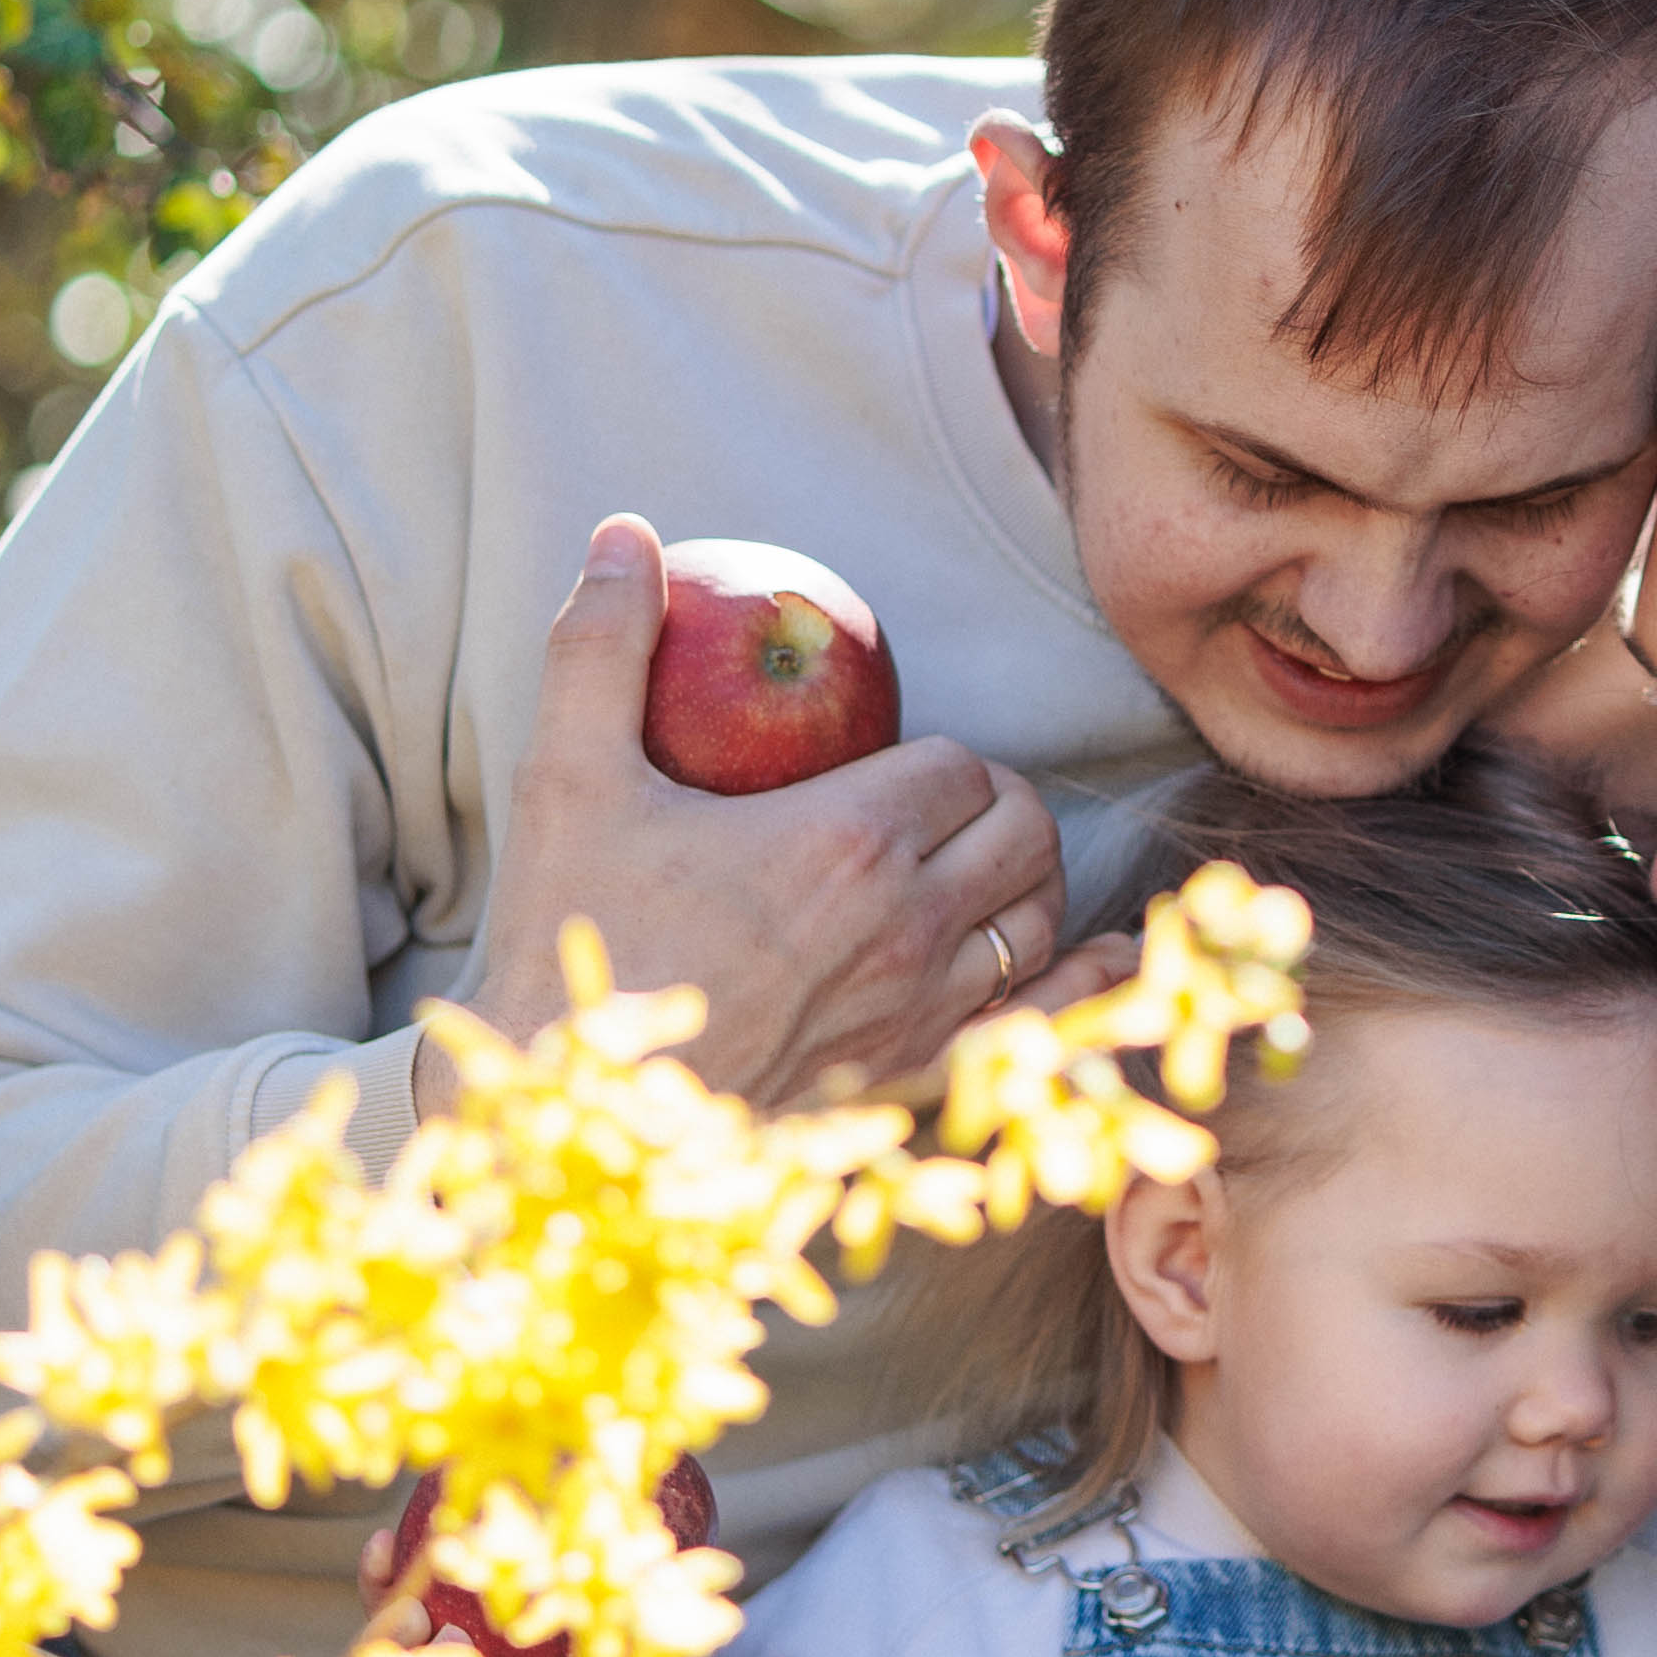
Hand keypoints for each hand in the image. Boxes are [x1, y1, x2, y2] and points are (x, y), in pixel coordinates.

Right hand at [419, 518, 1085, 1112]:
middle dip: (996, 806)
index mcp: (848, 840)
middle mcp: (911, 927)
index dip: (940, 759)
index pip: (959, 767)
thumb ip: (599, 651)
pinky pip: (1045, 1025)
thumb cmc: (569, 948)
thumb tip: (621, 534)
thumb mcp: (564, 784)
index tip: (893, 769)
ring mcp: (926, 1014)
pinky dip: (1079, 985)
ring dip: (1026, 884)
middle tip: (943, 812)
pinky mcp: (922, 1085)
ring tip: (980, 875)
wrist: (572, 1121)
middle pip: (1022, 830)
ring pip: (1041, 919)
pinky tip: (1092, 961)